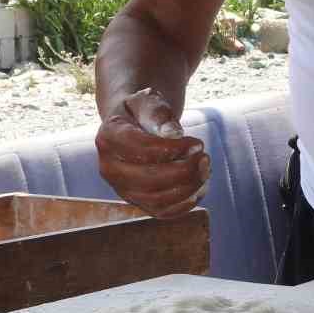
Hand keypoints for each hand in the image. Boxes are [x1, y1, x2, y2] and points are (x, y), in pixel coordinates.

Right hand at [95, 87, 209, 217]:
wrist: (135, 126)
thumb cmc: (143, 112)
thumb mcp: (147, 100)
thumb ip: (157, 111)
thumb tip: (173, 133)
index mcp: (108, 139)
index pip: (141, 150)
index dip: (173, 149)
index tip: (196, 142)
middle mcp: (110, 168)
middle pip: (149, 179)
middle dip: (184, 170)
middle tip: (204, 156)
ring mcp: (123, 189)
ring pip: (158, 199)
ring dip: (189, 186)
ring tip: (205, 168)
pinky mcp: (139, 202)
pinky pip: (163, 212)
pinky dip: (186, 203)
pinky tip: (199, 185)